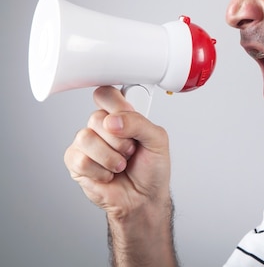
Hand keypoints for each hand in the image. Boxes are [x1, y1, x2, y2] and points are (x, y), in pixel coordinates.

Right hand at [64, 86, 170, 218]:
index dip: (114, 104)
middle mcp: (102, 127)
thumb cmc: (152, 169)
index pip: (106, 94)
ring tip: (121, 165)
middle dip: (120, 140)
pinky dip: (100, 171)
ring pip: (86, 138)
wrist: (143, 198)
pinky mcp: (76, 163)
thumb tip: (113, 120)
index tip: (126, 117)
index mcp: (122, 116)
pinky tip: (108, 175)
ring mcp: (87, 144)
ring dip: (110, 157)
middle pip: (96, 117)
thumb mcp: (158, 141)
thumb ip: (140, 123)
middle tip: (130, 151)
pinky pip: (79, 159)